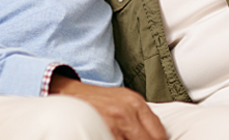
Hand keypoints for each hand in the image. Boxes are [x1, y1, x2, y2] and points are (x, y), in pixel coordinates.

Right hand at [50, 74, 166, 139]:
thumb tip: (156, 138)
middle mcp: (126, 112)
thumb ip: (141, 119)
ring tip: (121, 138)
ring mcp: (113, 123)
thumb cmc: (97, 100)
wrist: (69, 94)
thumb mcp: (124, 102)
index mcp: (136, 103)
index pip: (159, 134)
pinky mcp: (100, 130)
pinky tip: (108, 137)